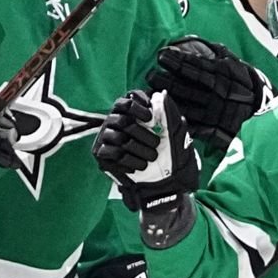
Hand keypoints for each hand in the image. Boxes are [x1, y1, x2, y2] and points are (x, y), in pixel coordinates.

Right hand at [94, 90, 199, 207]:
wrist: (163, 183)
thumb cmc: (169, 156)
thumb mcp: (174, 134)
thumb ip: (169, 113)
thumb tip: (161, 94)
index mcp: (132, 114)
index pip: (127, 100)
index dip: (137, 106)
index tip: (150, 117)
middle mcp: (116, 123)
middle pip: (123, 119)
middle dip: (143, 134)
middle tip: (155, 145)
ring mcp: (106, 138)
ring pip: (117, 137)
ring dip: (138, 149)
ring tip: (151, 158)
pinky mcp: (102, 155)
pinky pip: (111, 153)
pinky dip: (129, 161)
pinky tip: (139, 167)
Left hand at [147, 37, 270, 150]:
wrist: (260, 108)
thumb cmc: (242, 81)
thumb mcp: (233, 62)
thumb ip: (214, 52)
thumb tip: (192, 41)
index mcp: (221, 75)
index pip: (195, 67)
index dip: (177, 61)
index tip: (161, 55)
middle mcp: (216, 93)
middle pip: (186, 86)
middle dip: (166, 80)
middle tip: (150, 74)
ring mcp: (214, 112)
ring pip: (185, 105)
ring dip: (167, 98)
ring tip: (151, 91)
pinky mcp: (213, 128)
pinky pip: (192, 124)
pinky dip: (178, 117)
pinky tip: (164, 110)